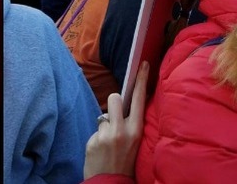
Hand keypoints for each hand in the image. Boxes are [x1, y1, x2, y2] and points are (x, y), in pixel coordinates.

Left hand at [84, 61, 149, 178]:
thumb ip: (130, 123)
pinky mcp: (93, 141)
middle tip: (115, 115)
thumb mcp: (135, 141)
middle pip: (114, 98)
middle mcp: (122, 130)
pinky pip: (95, 131)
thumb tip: (122, 106)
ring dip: (104, 126)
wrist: (110, 183)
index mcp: (136, 129)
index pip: (139, 98)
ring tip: (108, 142)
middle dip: (113, 101)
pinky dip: (97, 139)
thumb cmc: (124, 161)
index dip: (141, 80)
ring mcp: (106, 135)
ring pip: (103, 116)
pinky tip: (100, 151)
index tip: (143, 64)